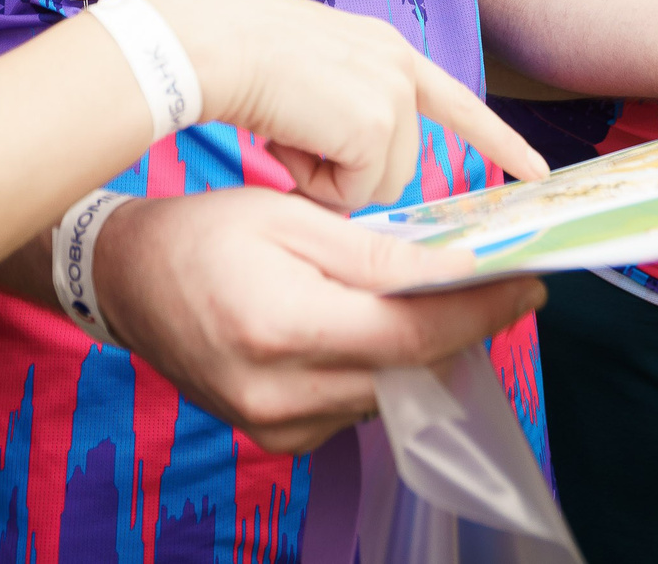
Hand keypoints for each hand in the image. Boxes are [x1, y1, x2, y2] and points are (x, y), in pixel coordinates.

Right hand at [94, 187, 544, 454]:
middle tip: (504, 285)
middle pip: (407, 371)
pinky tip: (371, 330)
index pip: (410, 335)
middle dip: (461, 328)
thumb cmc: (205, 232)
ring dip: (420, 351)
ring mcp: (274, 425)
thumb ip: (376, 254)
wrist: (125, 280)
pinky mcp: (274, 438)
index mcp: (283, 326)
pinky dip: (376, 372)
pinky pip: (353, 409)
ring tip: (437, 299)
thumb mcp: (291, 219)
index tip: (531, 284)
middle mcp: (279, 392)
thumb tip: (456, 270)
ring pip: (386, 395)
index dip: (479, 312)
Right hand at [148, 0, 547, 211]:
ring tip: (289, 133)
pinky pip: (353, 193)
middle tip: (298, 138)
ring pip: (379, 186)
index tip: (536, 171)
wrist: (215, 43)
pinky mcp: (376, 126)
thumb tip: (357, 157)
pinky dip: (315, 183)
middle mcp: (400, 68)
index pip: (456, 101)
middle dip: (348, 172)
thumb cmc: (237, 55)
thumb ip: (349, 104)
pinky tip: (288, 143)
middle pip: (401, 165)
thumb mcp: (311, 71)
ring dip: (328, 178)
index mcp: (386, 51)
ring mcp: (393, 96)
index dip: (496, 141)